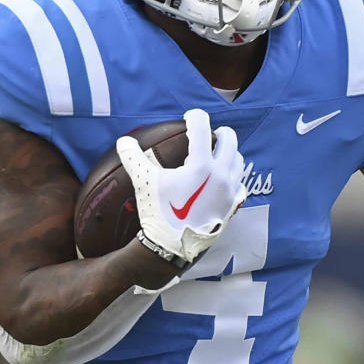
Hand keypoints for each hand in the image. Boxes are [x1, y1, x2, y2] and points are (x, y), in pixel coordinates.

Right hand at [118, 109, 246, 262]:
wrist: (173, 247)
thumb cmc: (159, 213)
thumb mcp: (144, 182)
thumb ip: (133, 158)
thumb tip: (123, 141)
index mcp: (201, 165)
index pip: (202, 127)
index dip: (195, 117)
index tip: (188, 118)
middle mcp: (221, 175)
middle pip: (229, 140)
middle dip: (219, 132)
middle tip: (209, 133)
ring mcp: (230, 190)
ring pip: (238, 160)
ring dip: (229, 152)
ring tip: (216, 153)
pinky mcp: (233, 204)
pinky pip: (240, 183)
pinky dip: (234, 176)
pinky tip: (223, 179)